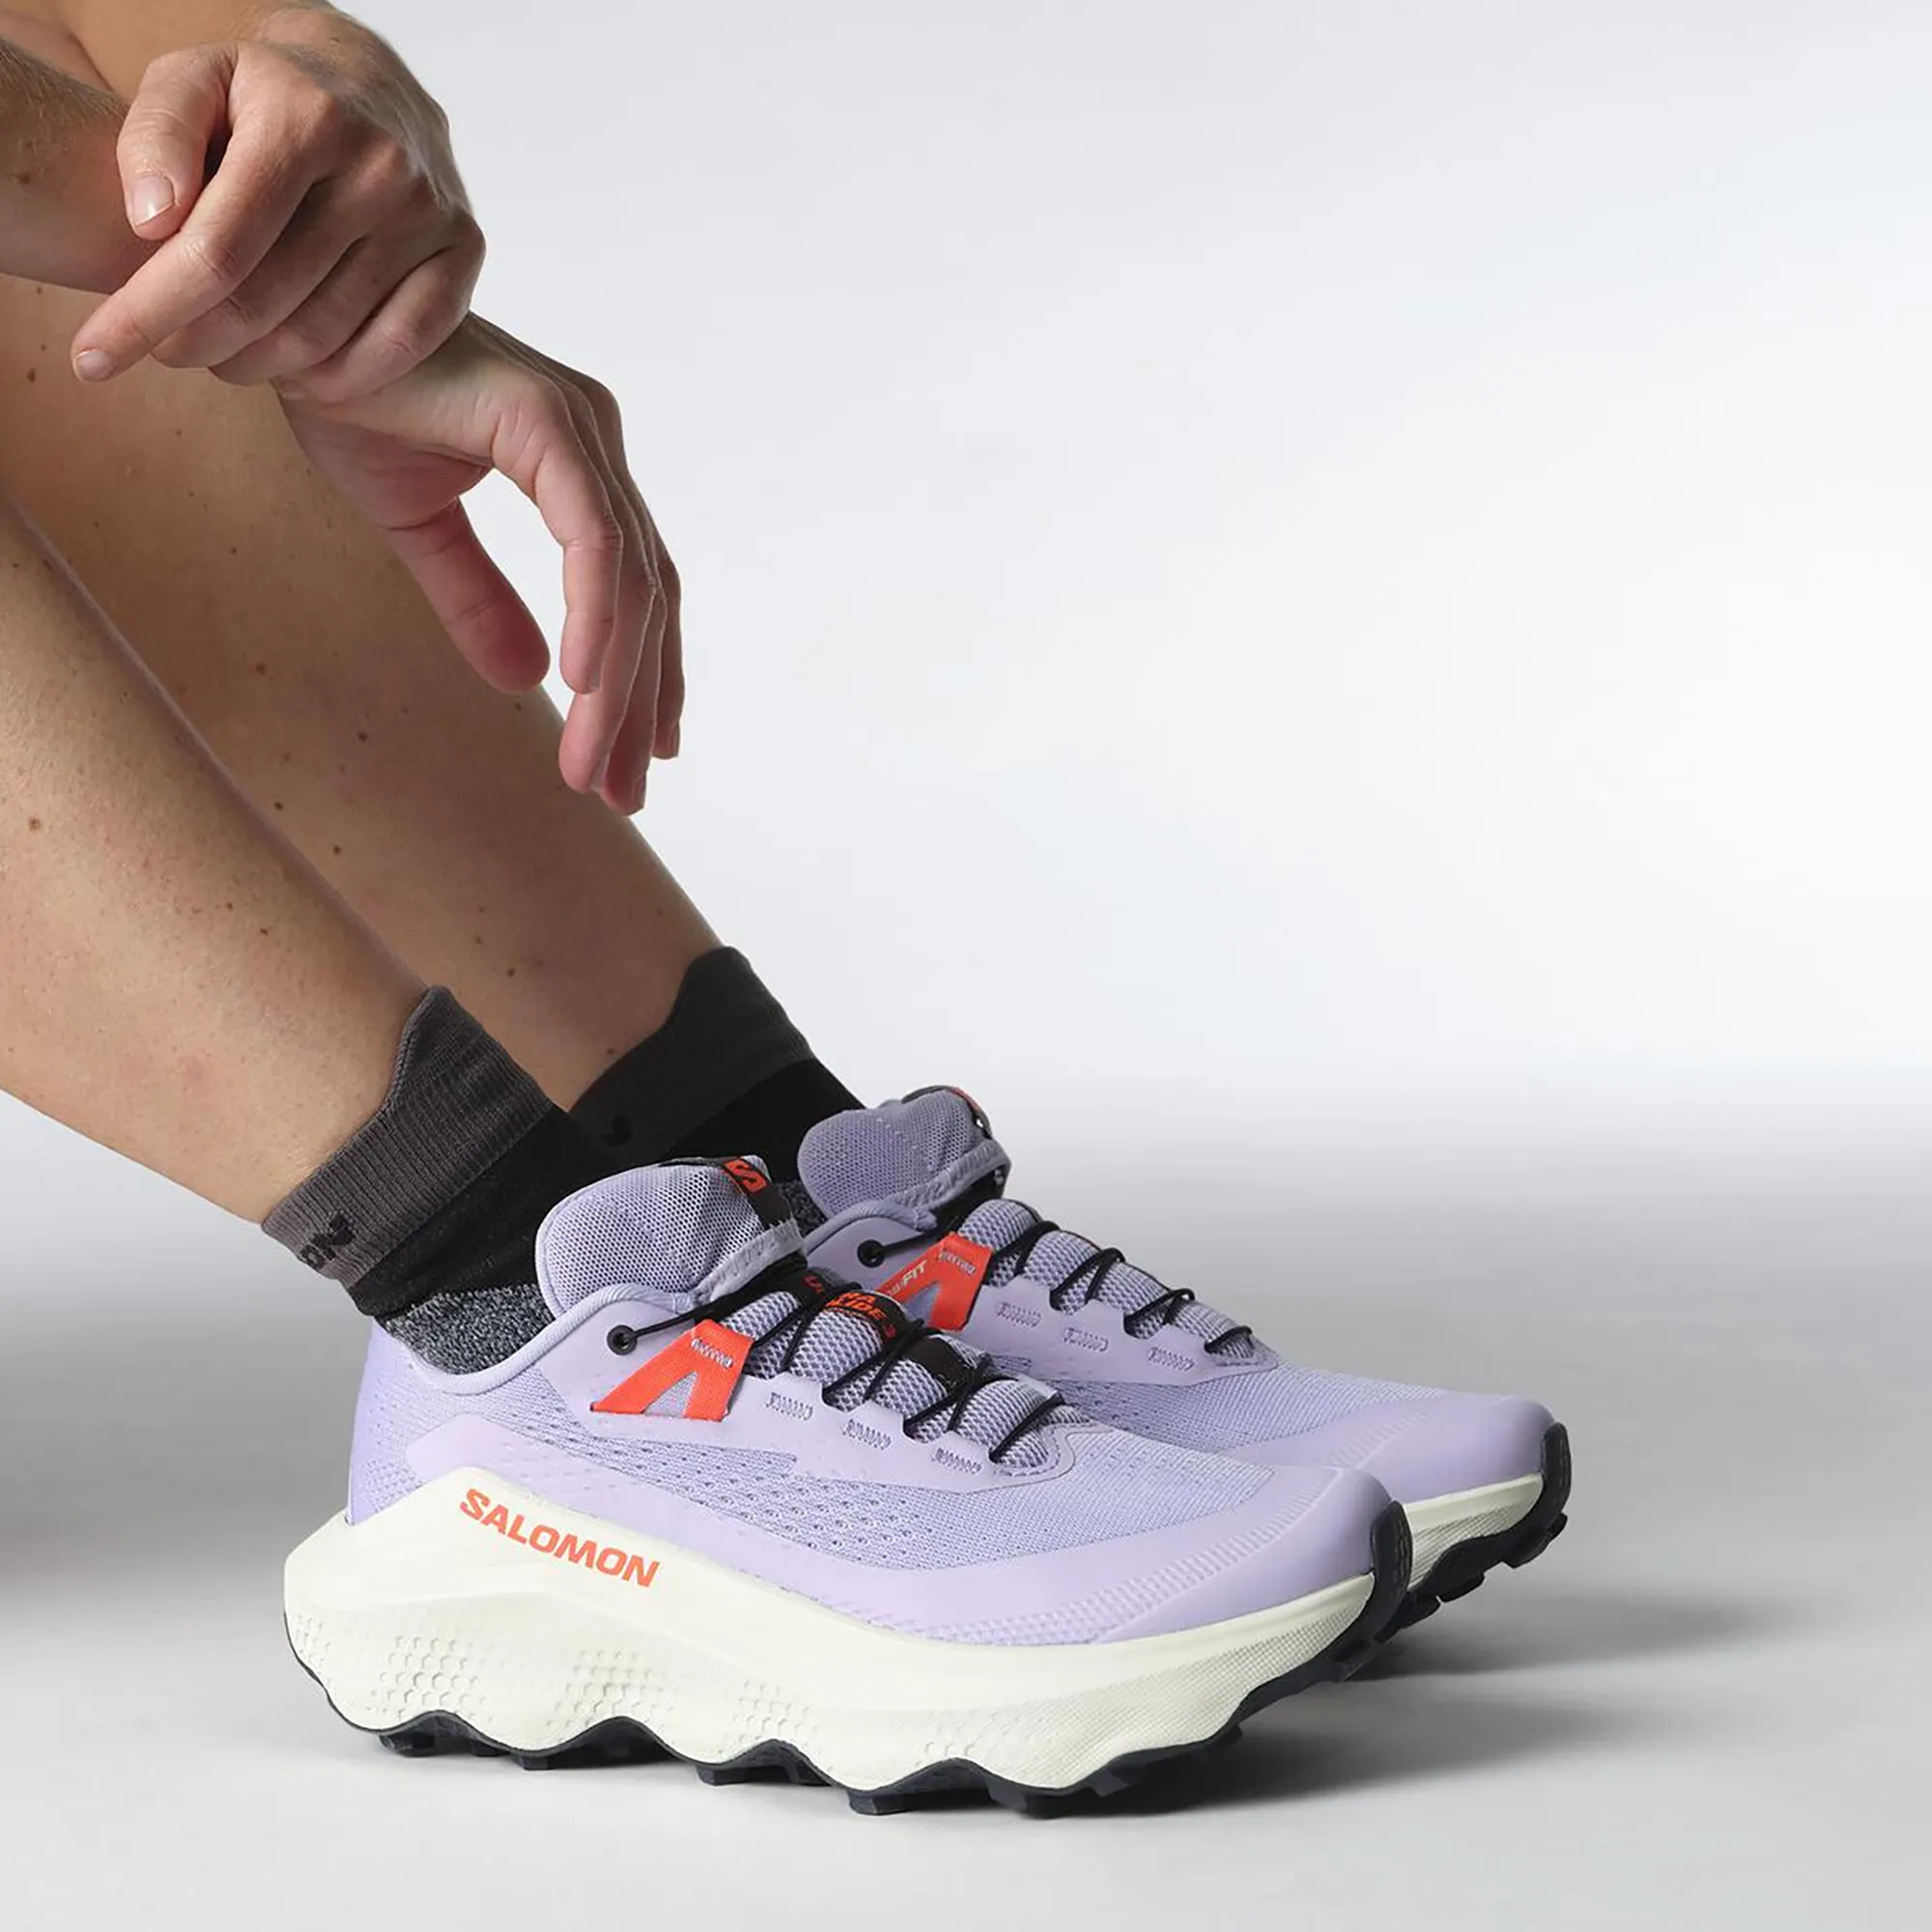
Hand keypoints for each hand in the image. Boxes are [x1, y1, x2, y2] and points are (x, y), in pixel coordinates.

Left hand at [70, 6, 478, 399]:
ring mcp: (430, 215)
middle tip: (167, 351)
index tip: (96, 358)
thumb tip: (150, 222)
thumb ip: (154, 138)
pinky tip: (295, 371)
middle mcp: (379, 167)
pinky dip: (336, 378)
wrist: (375, 82)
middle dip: (196, 342)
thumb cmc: (267, 94)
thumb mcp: (193, 81)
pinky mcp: (464, 253)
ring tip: (225, 354)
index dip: (149, 312)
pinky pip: (396, 349)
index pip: (216, 248)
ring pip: (325, 337)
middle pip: (267, 303)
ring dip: (258, 366)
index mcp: (305, 119)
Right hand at [282, 317, 682, 810]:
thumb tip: (529, 681)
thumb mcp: (418, 525)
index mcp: (576, 466)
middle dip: (639, 703)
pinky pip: (592, 536)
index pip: (633, 591)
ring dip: (616, 684)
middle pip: (649, 597)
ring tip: (593, 767)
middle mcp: (594, 443)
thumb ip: (478, 597)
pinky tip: (580, 682)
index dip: (639, 679)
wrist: (283, 322)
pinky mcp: (547, 420)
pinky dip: (595, 612)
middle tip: (624, 792)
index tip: (628, 758)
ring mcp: (579, 427)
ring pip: (631, 581)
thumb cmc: (348, 400)